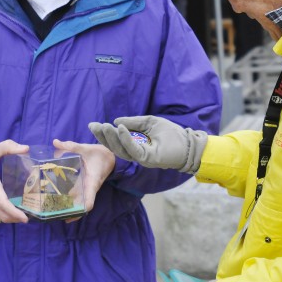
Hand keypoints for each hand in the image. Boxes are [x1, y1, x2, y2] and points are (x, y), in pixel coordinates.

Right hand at [0, 139, 29, 222]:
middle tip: (26, 219)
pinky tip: (9, 211)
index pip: (1, 202)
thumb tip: (26, 148)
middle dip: (13, 218)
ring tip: (20, 216)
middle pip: (0, 212)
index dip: (13, 212)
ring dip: (8, 217)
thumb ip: (10, 147)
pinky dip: (1, 213)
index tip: (24, 218)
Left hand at [52, 139, 114, 217]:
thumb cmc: (100, 154)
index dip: (80, 211)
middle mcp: (90, 189)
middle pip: (81, 207)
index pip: (89, 201)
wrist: (111, 156)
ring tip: (52, 211)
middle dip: (70, 213)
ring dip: (68, 208)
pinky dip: (69, 201)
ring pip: (79, 203)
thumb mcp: (86, 148)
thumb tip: (55, 142)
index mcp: (92, 182)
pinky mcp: (85, 186)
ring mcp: (88, 189)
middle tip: (53, 216)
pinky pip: (78, 197)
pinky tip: (56, 200)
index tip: (69, 217)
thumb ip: (71, 146)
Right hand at [88, 115, 207, 173]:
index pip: (116, 142)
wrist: (189, 144)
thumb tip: (116, 121)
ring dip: (111, 137)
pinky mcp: (148, 159)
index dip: (105, 135)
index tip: (94, 125)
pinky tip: (120, 128)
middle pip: (115, 148)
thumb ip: (133, 122)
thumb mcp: (149, 122)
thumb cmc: (171, 134)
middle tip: (93, 126)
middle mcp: (136, 154)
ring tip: (104, 126)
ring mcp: (142, 158)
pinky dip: (125, 139)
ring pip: (121, 150)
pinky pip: (133, 150)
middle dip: (103, 137)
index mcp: (136, 146)